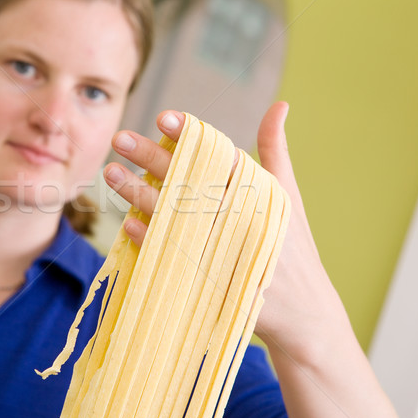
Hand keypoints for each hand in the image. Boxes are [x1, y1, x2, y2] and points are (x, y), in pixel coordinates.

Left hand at [105, 104, 346, 355]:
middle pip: (192, 182)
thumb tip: (279, 104)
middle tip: (120, 138)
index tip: (164, 117)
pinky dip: (152, 241)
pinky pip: (176, 257)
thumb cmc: (293, 246)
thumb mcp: (287, 194)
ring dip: (140, 195)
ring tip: (111, 174)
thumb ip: (274, 149)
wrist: (306, 313)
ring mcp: (229, 251)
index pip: (222, 156)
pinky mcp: (216, 282)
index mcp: (262, 192)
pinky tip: (129, 225)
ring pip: (176, 217)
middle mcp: (245, 218)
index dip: (192, 136)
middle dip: (153, 158)